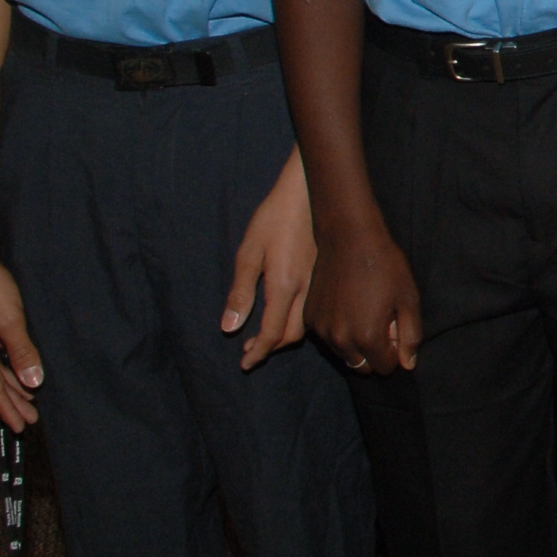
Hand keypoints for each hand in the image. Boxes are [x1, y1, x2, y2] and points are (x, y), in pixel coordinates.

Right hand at [0, 246, 41, 428]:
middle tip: (30, 419)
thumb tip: (33, 382)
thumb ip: (22, 352)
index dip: (8, 409)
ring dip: (10, 384)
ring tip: (28, 400)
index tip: (21, 427)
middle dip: (12, 401)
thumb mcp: (10, 320)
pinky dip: (5, 366)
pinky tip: (17, 370)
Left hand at [223, 151, 316, 367]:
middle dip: (271, 348)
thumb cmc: (274, 218)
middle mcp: (305, 289)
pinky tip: (286, 313)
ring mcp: (318, 283)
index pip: (271, 333)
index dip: (257, 353)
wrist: (309, 192)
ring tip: (265, 335)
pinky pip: (313, 309)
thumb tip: (230, 328)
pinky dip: (298, 321)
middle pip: (292, 335)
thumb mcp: (249, 252)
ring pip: (306, 324)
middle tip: (250, 350)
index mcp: (283, 285)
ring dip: (285, 335)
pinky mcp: (325, 275)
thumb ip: (240, 292)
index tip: (244, 363)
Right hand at [314, 218, 424, 375]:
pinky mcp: (309, 317)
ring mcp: (321, 330)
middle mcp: (340, 340)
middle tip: (381, 321)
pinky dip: (338, 330)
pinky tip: (346, 305)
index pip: (385, 367)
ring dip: (355, 344)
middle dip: (374, 352)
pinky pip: (327, 337)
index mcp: (367, 338)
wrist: (348, 237)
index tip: (395, 328)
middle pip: (362, 366)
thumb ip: (410, 336)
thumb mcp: (408, 299)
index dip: (395, 351)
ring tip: (364, 312)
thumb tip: (407, 365)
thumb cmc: (385, 266)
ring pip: (343, 354)